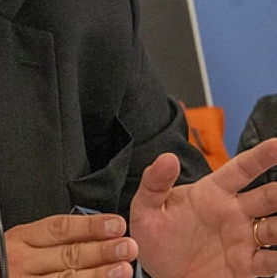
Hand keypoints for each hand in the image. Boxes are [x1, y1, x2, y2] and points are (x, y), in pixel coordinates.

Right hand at [0, 213, 137, 277]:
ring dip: (97, 274)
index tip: (115, 223)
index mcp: (21, 238)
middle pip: (68, 255)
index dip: (90, 226)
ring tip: (122, 268)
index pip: (60, 228)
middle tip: (127, 244)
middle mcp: (23, 262)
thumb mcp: (13, 241)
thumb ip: (44, 238)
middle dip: (101, 250)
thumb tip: (86, 231)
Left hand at [130, 138, 276, 277]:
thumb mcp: (146, 207)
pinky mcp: (245, 267)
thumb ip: (155, 182)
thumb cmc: (153, 236)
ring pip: (274, 228)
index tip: (276, 144)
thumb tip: (167, 158)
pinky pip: (269, 263)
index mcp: (212, 193)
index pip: (240, 169)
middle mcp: (233, 214)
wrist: (157, 274)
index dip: (259, 156)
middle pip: (266, 197)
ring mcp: (242, 240)